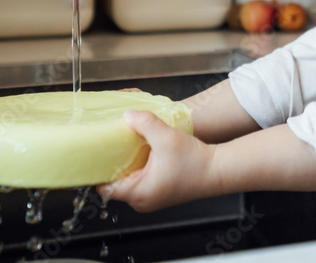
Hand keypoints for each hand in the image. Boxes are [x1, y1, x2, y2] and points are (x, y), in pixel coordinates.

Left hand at [97, 109, 217, 212]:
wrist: (219, 170)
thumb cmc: (196, 162)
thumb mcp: (166, 137)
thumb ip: (144, 123)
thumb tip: (127, 115)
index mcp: (139, 193)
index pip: (105, 188)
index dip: (98, 171)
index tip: (96, 155)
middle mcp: (143, 201)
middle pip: (115, 184)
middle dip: (113, 164)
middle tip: (111, 145)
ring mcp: (151, 198)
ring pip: (129, 181)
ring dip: (127, 165)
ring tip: (127, 146)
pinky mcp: (160, 193)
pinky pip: (140, 181)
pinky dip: (139, 168)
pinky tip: (143, 152)